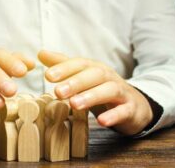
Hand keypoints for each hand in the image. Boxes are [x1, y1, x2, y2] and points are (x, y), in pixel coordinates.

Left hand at [38, 50, 152, 134]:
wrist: (134, 105)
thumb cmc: (101, 89)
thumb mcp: (83, 76)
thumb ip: (64, 66)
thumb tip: (40, 53)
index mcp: (95, 69)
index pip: (80, 64)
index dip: (65, 68)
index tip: (48, 76)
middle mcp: (109, 77)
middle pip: (94, 75)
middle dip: (76, 82)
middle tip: (57, 92)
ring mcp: (122, 93)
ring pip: (110, 90)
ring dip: (91, 96)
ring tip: (74, 104)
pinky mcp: (130, 109)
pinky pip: (124, 111)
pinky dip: (114, 115)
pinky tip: (101, 121)